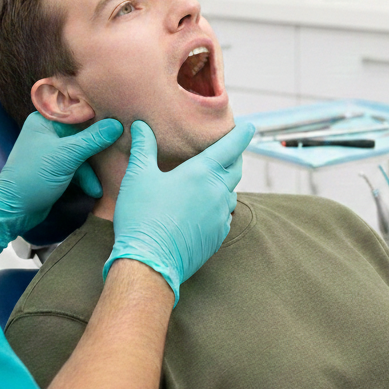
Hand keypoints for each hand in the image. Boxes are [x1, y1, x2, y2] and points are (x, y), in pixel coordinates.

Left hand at [0, 113, 122, 251]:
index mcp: (45, 121)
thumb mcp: (66, 157)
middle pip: (82, 133)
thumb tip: (117, 125)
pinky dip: (85, 178)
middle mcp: (48, 132)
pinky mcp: (56, 168)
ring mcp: (52, 151)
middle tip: (118, 151)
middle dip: (98, 147)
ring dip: (92, 169)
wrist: (14, 211)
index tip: (119, 122)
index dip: (98, 118)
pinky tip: (94, 190)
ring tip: (100, 185)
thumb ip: (92, 140)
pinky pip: (77, 166)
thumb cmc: (33, 178)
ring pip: (82, 152)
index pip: (77, 112)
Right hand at [103, 120, 253, 302]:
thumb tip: (141, 126)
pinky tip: (206, 209)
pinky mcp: (216, 237)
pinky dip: (219, 207)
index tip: (249, 126)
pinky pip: (224, 216)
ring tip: (216, 180)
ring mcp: (220, 217)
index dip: (241, 134)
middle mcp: (217, 193)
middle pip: (235, 169)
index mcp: (202, 173)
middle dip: (235, 157)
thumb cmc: (142, 216)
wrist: (150, 262)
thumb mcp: (138, 176)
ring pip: (230, 194)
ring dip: (226, 184)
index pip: (230, 147)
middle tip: (231, 150)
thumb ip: (143, 147)